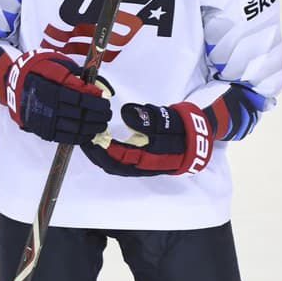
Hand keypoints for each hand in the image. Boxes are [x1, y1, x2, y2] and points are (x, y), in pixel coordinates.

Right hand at [5, 52, 111, 143]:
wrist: (12, 84)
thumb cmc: (38, 70)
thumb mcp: (54, 62)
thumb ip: (75, 73)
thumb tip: (95, 87)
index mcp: (49, 86)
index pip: (78, 96)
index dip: (95, 100)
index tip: (105, 100)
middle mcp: (46, 104)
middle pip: (79, 113)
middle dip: (98, 114)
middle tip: (108, 113)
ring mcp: (44, 119)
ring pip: (74, 127)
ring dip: (92, 127)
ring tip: (102, 124)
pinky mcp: (43, 130)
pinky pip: (65, 137)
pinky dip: (80, 137)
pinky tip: (90, 133)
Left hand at [82, 101, 213, 175]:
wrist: (198, 138)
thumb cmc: (183, 129)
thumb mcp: (169, 120)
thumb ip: (148, 119)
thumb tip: (125, 114)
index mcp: (150, 159)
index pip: (119, 159)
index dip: (102, 150)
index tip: (89, 137)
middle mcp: (144, 166)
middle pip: (113, 166)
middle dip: (95, 154)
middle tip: (82, 139)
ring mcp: (141, 165)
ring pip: (115, 164)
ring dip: (100, 155)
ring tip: (87, 140)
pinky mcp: (140, 160)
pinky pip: (120, 161)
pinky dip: (108, 153)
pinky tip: (100, 142)